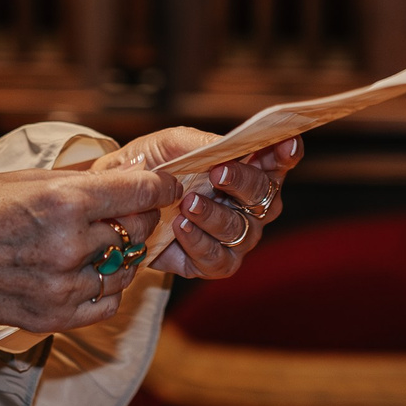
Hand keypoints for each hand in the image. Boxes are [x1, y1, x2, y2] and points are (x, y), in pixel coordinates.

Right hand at [0, 163, 176, 349]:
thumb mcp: (20, 179)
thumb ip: (78, 178)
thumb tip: (124, 167)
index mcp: (62, 202)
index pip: (143, 190)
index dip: (161, 184)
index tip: (165, 182)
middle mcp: (69, 246)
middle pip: (139, 227)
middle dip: (137, 215)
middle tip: (125, 208)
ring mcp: (63, 287)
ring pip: (127, 267)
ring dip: (121, 253)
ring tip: (95, 241)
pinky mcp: (54, 318)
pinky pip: (107, 303)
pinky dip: (105, 287)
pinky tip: (83, 272)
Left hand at [104, 129, 303, 279]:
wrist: (118, 200)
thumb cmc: (152, 165)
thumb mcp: (171, 143)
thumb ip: (202, 142)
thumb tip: (228, 146)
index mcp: (247, 169)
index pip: (278, 161)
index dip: (287, 153)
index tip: (284, 143)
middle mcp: (249, 205)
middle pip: (266, 195)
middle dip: (244, 182)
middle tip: (219, 173)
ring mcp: (236, 236)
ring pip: (241, 229)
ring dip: (215, 215)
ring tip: (188, 203)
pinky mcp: (215, 263)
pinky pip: (219, 259)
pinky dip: (199, 243)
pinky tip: (180, 227)